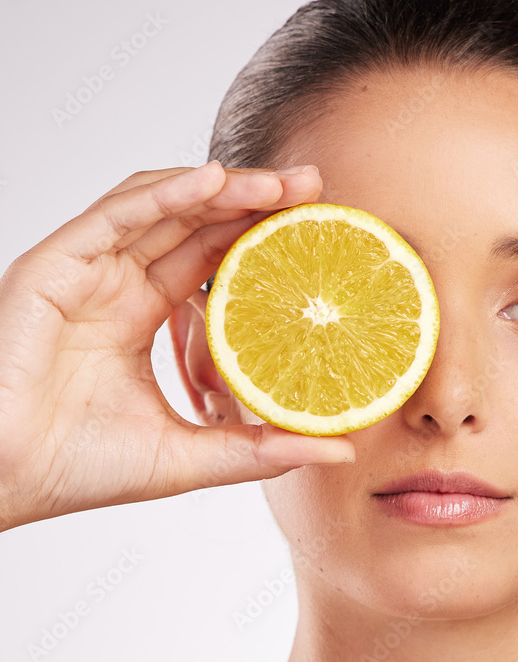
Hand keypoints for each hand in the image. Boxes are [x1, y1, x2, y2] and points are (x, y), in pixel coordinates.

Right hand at [0, 161, 354, 531]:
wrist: (8, 481)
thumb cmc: (82, 468)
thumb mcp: (192, 455)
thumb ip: (261, 449)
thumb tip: (340, 451)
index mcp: (144, 318)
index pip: (214, 263)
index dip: (264, 242)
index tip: (319, 233)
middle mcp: (118, 286)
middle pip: (197, 226)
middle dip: (256, 202)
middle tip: (314, 187)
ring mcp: (88, 272)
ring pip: (163, 209)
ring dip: (224, 189)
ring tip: (282, 183)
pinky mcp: (55, 265)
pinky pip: (116, 215)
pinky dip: (165, 193)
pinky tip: (214, 181)